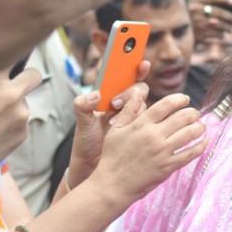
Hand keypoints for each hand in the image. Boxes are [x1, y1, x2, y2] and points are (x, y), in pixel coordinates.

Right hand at [0, 69, 41, 184]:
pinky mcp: (23, 134)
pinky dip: (11, 127)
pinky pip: (21, 124)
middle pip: (34, 76)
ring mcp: (20, 115)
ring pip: (23, 104)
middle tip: (15, 86)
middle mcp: (10, 94)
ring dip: (13, 108)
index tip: (7, 67)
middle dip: (26, 78)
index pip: (13, 58)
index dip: (9, 64)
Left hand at [66, 62, 150, 186]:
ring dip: (133, 109)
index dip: (136, 68)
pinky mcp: (140, 130)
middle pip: (138, 88)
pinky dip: (144, 121)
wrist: (93, 167)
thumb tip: (93, 95)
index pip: (124, 77)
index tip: (142, 64)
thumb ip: (82, 106)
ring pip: (144, 104)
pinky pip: (149, 121)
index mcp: (108, 97)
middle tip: (115, 103)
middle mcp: (123, 105)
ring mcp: (133, 118)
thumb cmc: (86, 143)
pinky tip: (129, 127)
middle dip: (130, 92)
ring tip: (113, 122)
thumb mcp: (82, 124)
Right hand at [84, 93, 207, 206]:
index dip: (180, 99)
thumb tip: (139, 93)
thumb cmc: (113, 156)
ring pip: (190, 133)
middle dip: (193, 112)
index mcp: (141, 124)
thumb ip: (129, 110)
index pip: (167, 104)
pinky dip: (201, 146)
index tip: (185, 99)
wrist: (113, 184)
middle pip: (183, 117)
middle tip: (195, 113)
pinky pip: (191, 153)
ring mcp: (163, 151)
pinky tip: (205, 141)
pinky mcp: (168, 166)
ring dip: (200, 127)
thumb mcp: (116, 130)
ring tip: (200, 126)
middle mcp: (154, 136)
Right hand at [188, 0, 231, 43]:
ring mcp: (195, 23)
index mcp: (194, 1)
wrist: (175, 31)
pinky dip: (221, 35)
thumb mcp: (196, 7)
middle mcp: (194, 11)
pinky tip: (222, 34)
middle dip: (230, 16)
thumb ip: (209, 6)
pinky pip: (215, 35)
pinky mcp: (197, 35)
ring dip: (228, 27)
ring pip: (218, 25)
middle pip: (217, 12)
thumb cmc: (192, 16)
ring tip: (231, 28)